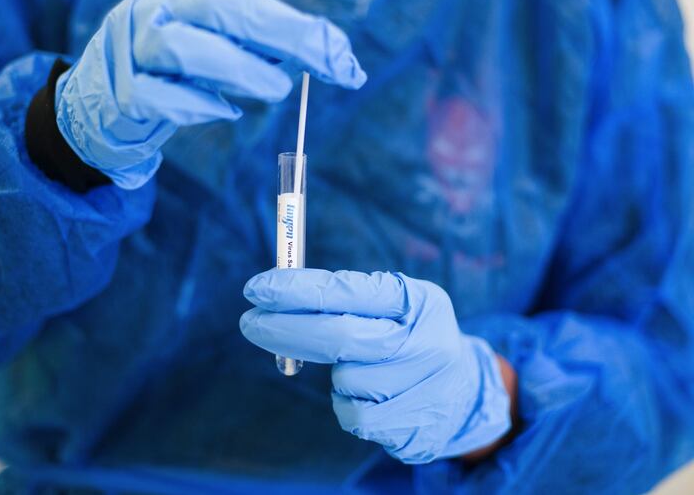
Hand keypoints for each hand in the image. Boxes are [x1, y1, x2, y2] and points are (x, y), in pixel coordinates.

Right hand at [56, 0, 366, 188]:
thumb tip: (324, 57)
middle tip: (327, 63)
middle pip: (222, 11)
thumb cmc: (167, 78)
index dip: (297, 27)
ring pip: (183, 48)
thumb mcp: (210, 53)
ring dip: (238, 69)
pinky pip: (155, 97)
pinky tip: (225, 112)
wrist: (95, 110)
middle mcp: (155, 11)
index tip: (342, 54)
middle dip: (282, 35)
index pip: (247, 3)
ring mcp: (131, 50)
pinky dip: (195, 105)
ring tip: (277, 90)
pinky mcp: (117, 94)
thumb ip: (253, 51)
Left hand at [240, 269, 511, 462]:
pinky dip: (348, 403)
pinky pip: (352, 415)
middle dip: (285, 329)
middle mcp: (425, 342)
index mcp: (418, 301)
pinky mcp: (412, 428)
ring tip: (359, 365)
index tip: (256, 288)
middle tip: (250, 322)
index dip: (297, 290)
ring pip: (343, 379)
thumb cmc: (410, 335)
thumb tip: (274, 296)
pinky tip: (369, 394)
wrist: (466, 392)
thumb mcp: (394, 303)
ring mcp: (422, 388)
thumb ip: (343, 296)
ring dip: (335, 373)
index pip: (348, 290)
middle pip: (338, 336)